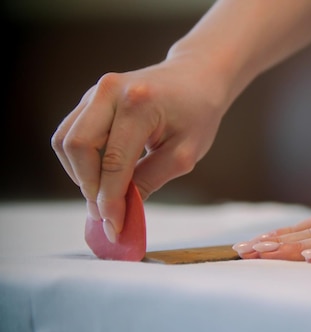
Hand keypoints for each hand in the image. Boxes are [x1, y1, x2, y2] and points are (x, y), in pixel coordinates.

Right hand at [51, 56, 232, 240]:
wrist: (196, 77)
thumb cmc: (197, 113)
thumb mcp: (185, 153)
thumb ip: (150, 181)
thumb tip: (120, 212)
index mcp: (139, 103)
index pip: (114, 161)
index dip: (111, 200)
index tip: (114, 228)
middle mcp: (109, 92)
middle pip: (77, 147)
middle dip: (89, 187)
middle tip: (106, 213)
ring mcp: (95, 92)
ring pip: (66, 141)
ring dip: (80, 175)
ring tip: (106, 194)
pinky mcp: (89, 99)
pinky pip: (71, 134)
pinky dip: (81, 161)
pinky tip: (103, 175)